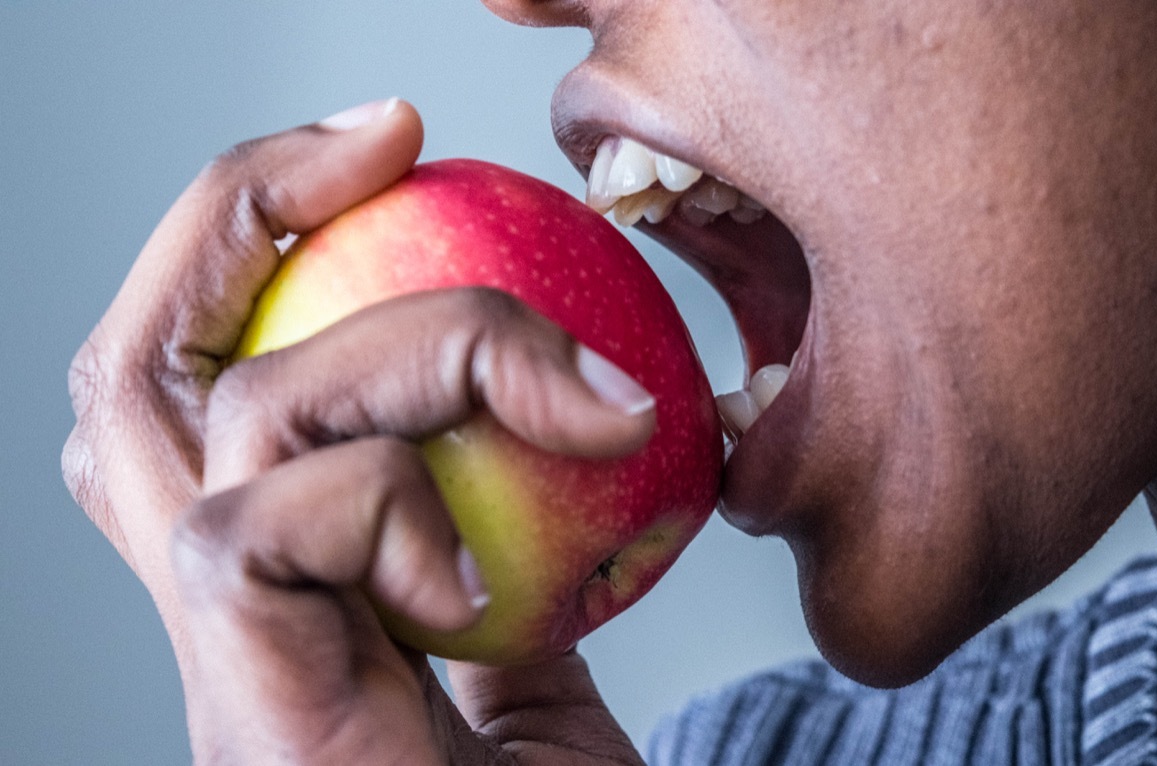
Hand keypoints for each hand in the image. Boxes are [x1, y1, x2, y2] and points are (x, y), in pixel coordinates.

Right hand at [63, 101, 648, 762]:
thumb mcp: (542, 678)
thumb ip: (518, 575)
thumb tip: (575, 439)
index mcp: (287, 591)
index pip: (217, 380)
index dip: (264, 239)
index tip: (394, 147)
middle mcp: (224, 613)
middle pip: (146, 369)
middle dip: (235, 214)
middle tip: (377, 133)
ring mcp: (220, 665)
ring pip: (224, 425)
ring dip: (409, 353)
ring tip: (570, 388)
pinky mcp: (244, 719)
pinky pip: (259, 537)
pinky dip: (384, 503)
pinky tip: (473, 576)